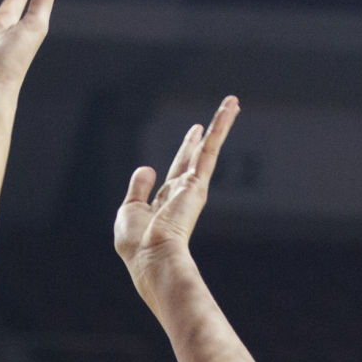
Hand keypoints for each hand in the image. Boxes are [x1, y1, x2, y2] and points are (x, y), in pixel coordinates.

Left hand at [114, 100, 238, 301]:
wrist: (153, 258)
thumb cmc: (138, 245)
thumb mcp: (128, 212)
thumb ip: (137, 188)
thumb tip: (146, 167)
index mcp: (167, 202)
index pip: (177, 170)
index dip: (185, 151)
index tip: (194, 134)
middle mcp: (183, 193)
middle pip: (195, 157)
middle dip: (203, 138)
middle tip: (216, 117)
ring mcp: (193, 188)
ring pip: (208, 149)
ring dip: (221, 124)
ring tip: (232, 102)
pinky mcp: (198, 183)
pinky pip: (210, 148)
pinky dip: (220, 127)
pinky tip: (230, 108)